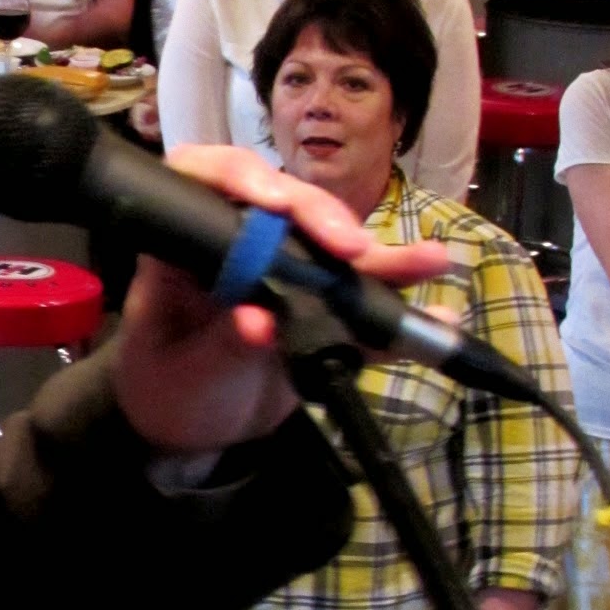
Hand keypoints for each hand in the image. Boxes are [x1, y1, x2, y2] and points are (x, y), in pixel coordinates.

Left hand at [112, 145, 447, 452]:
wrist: (191, 431)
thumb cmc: (169, 391)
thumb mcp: (182, 374)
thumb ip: (218, 348)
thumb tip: (259, 322)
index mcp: (185, 245)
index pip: (204, 180)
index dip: (241, 177)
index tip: (275, 203)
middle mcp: (239, 245)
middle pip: (284, 206)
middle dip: (322, 217)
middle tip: (353, 248)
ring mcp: (284, 276)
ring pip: (333, 251)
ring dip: (383, 256)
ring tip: (430, 260)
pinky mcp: (318, 310)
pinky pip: (360, 305)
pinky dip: (398, 310)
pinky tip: (440, 316)